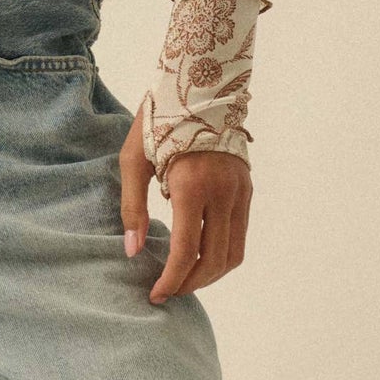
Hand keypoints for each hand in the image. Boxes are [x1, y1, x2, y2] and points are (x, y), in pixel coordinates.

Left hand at [119, 105, 251, 302]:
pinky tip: (202, 257)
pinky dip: (223, 255)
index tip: (155, 294)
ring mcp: (240, 192)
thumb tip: (133, 251)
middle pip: (214, 260)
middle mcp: (223, 193)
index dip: (171, 280)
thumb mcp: (134, 160)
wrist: (201, 85)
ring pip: (233, 253)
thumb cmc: (158, 120)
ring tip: (185, 280)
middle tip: (166, 292)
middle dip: (189, 283)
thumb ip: (133, 208)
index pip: (186, 251)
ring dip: (210, 275)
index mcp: (192, 186)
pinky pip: (241, 235)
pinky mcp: (247, 189)